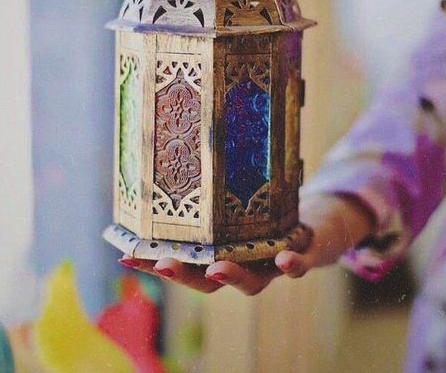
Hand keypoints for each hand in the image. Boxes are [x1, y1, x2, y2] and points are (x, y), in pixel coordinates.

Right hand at [120, 193, 372, 295]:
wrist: (318, 231)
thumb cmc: (268, 217)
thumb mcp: (238, 206)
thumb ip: (213, 197)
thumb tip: (174, 164)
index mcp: (222, 256)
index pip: (185, 264)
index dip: (156, 264)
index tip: (126, 257)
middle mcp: (243, 267)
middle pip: (210, 282)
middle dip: (186, 275)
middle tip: (164, 263)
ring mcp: (272, 265)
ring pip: (252, 282)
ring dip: (233, 276)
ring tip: (216, 268)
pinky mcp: (304, 257)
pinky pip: (298, 265)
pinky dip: (291, 265)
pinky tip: (283, 259)